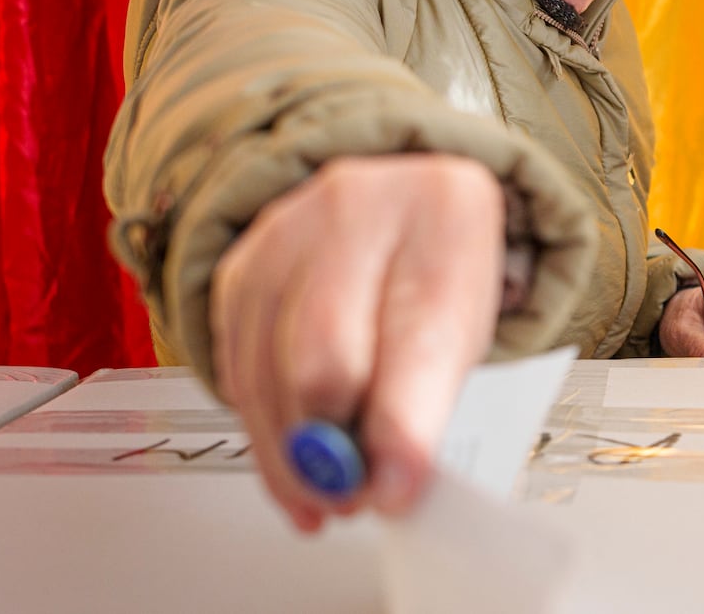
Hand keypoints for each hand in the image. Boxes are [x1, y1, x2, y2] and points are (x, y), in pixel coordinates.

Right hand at [210, 153, 503, 532]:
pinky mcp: (240, 266)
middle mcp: (359, 207)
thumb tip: (387, 484)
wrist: (399, 211)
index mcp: (444, 212)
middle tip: (353, 497)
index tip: (393, 494)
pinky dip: (261, 430)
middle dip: (333, 448)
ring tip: (325, 493)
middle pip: (324, 354)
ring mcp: (288, 230)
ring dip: (290, 455)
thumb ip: (430, 399)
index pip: (417, 336)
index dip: (402, 429)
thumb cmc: (437, 274)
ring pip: (269, 372)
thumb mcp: (466, 326)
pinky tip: (288, 461)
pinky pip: (238, 369)